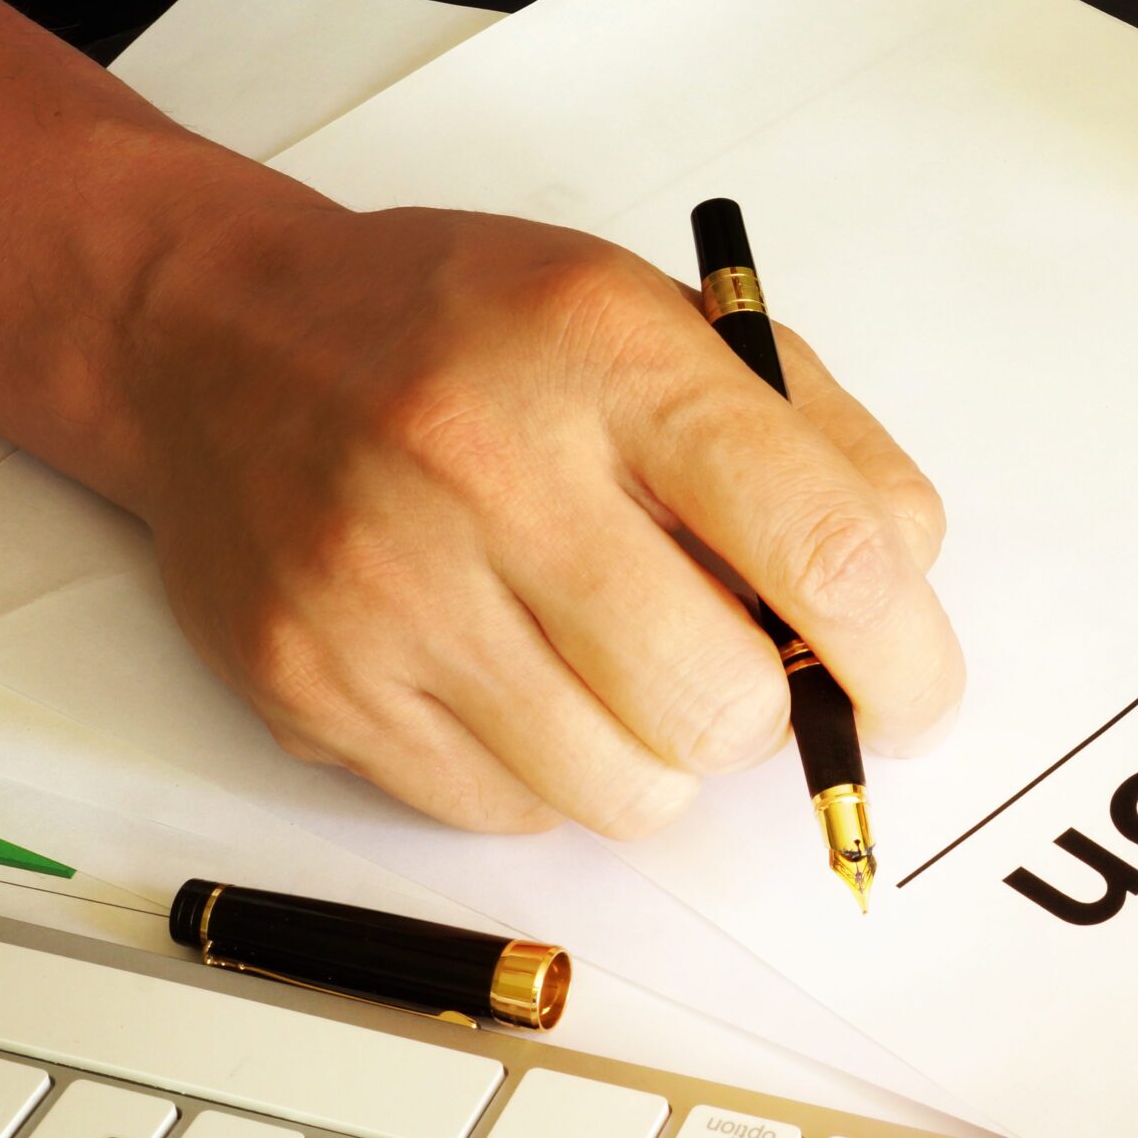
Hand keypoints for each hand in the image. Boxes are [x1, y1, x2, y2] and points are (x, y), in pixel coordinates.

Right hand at [110, 194, 962, 835]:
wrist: (220, 338)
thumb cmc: (475, 333)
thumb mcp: (669, 321)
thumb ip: (819, 445)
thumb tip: (909, 595)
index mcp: (614, 357)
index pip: (823, 546)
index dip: (903, 656)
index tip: (916, 695)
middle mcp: (492, 472)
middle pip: (723, 703)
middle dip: (774, 715)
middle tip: (752, 669)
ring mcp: (391, 592)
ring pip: (625, 791)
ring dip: (665, 754)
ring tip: (626, 661)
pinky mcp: (319, 689)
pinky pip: (514, 816)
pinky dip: (553, 772)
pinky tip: (519, 670)